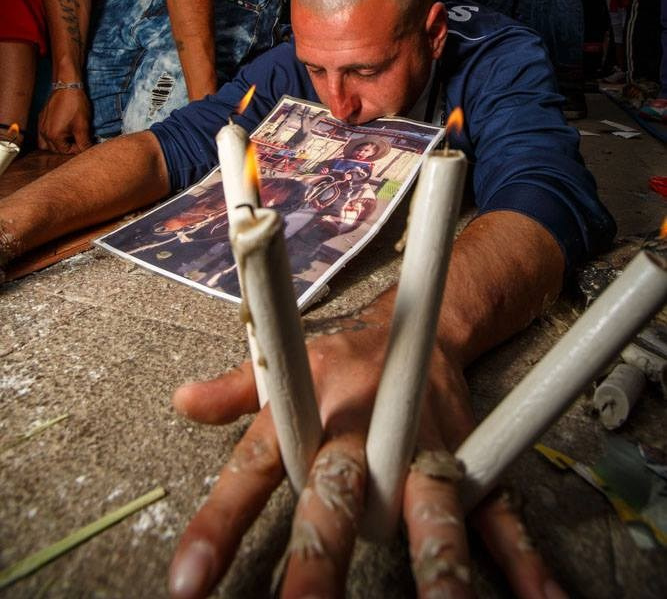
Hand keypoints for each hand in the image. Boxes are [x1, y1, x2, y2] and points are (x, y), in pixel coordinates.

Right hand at [38, 88, 92, 153]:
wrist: (67, 86)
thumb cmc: (75, 106)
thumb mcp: (83, 126)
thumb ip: (85, 143)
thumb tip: (89, 151)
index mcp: (54, 136)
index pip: (66, 151)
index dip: (78, 149)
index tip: (85, 142)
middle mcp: (44, 133)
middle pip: (56, 149)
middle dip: (68, 147)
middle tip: (79, 140)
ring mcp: (41, 126)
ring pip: (46, 144)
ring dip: (57, 144)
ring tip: (69, 137)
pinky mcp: (41, 119)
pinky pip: (43, 134)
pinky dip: (51, 136)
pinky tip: (62, 130)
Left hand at [168, 305, 562, 597]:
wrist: (424, 325)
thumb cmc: (345, 358)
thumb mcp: (289, 365)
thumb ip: (238, 391)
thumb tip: (182, 401)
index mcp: (313, 411)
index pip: (255, 466)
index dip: (220, 522)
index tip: (188, 582)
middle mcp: (367, 435)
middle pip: (340, 497)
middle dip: (322, 559)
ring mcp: (426, 449)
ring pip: (431, 512)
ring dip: (435, 568)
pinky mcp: (471, 461)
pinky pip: (500, 515)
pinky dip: (523, 560)